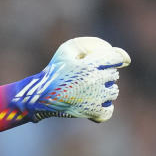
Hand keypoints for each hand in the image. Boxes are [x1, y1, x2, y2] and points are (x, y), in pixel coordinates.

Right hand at [0, 37, 130, 132]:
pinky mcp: (91, 112)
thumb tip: (115, 52)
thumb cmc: (54, 72)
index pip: (116, 58)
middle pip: (114, 75)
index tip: (102, 63)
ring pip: (113, 93)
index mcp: (89, 64)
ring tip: (89, 91)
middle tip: (87, 78)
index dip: (111, 60)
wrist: (39, 96)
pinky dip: (103, 109)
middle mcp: (94, 81)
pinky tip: (94, 105)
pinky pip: (108, 111)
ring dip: (104, 91)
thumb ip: (89, 44)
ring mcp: (94, 97)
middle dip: (104, 75)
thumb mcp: (66, 50)